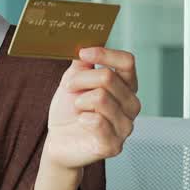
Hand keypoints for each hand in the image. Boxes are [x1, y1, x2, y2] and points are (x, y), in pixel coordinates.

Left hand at [43, 47, 140, 171]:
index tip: (83, 53)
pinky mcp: (114, 145)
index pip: (127, 62)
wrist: (58, 141)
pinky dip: (82, 119)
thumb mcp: (73, 81)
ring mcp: (125, 126)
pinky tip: (81, 122)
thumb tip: (86, 44)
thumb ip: (82, 64)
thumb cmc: (68, 112)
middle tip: (69, 87)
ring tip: (77, 108)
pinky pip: (97, 122)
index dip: (105, 54)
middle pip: (109, 78)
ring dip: (80, 100)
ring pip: (101, 98)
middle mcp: (131, 105)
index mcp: (125, 87)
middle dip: (80, 80)